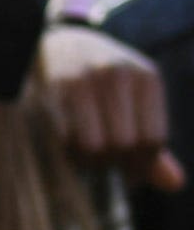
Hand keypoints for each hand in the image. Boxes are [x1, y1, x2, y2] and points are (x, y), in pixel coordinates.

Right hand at [40, 24, 182, 192]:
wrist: (60, 45)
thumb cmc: (105, 82)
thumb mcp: (136, 101)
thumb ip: (152, 141)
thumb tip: (175, 184)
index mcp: (147, 79)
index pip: (153, 139)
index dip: (142, 164)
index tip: (129, 170)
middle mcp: (119, 76)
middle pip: (126, 144)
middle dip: (114, 162)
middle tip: (105, 163)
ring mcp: (85, 81)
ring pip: (95, 146)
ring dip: (89, 161)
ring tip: (87, 156)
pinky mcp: (54, 90)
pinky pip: (66, 139)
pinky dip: (68, 151)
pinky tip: (68, 145)